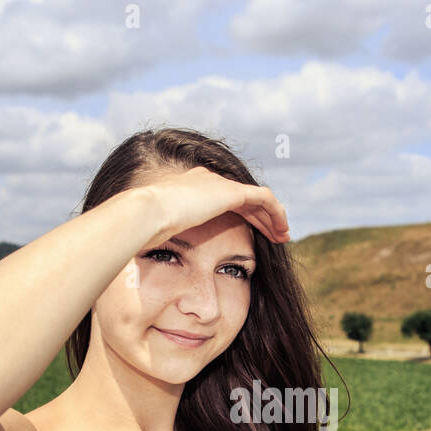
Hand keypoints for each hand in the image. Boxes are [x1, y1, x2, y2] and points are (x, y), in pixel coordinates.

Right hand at [138, 166, 289, 247]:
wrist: (150, 212)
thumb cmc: (147, 226)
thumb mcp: (159, 230)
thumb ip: (166, 234)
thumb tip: (155, 249)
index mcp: (192, 188)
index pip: (224, 199)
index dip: (240, 216)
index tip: (249, 235)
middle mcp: (208, 181)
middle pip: (243, 198)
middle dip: (260, 217)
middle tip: (273, 236)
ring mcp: (220, 184)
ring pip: (257, 199)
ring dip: (272, 218)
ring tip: (282, 237)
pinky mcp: (232, 191)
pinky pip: (265, 199)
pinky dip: (276, 213)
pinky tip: (282, 231)